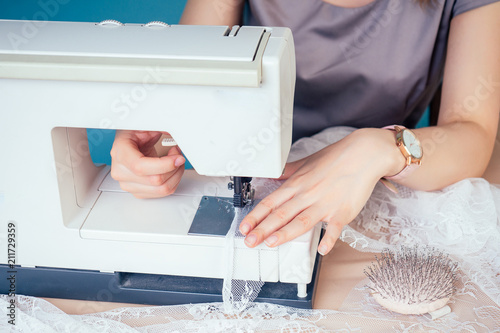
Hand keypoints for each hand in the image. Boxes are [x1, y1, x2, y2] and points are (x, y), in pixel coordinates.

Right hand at [110, 130, 185, 198]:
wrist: (129, 143)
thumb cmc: (135, 134)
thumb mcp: (147, 126)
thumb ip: (162, 129)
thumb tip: (178, 133)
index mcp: (120, 152)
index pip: (140, 167)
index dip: (164, 165)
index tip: (178, 158)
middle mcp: (120, 171)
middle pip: (155, 180)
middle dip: (174, 167)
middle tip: (178, 155)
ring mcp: (128, 184)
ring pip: (161, 189)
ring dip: (175, 175)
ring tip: (175, 162)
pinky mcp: (137, 192)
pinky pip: (162, 193)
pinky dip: (172, 181)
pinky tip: (171, 170)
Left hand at [238, 128, 403, 255]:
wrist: (363, 154)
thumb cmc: (336, 158)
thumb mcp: (307, 162)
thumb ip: (289, 171)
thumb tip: (274, 173)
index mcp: (297, 184)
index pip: (270, 202)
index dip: (255, 216)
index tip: (244, 227)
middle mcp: (307, 194)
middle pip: (281, 214)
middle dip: (262, 229)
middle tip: (249, 242)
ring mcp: (324, 204)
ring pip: (301, 221)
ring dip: (285, 233)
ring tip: (271, 243)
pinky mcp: (342, 211)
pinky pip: (335, 228)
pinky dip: (329, 239)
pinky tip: (322, 250)